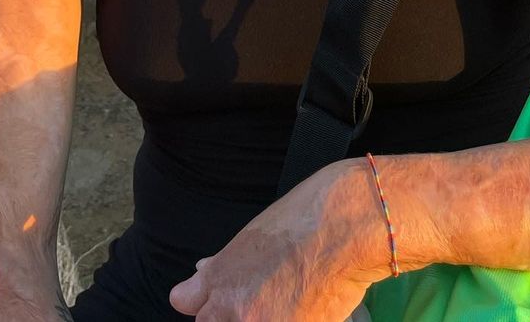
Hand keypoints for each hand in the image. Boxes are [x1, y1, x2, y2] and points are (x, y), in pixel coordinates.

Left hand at [168, 161, 384, 320]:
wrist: (344, 229)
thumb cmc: (305, 218)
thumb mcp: (253, 234)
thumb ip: (225, 263)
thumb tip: (202, 270)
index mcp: (220, 275)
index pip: (185, 302)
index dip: (203, 302)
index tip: (215, 301)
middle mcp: (232, 308)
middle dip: (230, 314)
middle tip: (259, 299)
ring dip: (259, 318)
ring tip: (284, 302)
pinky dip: (289, 321)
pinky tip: (303, 308)